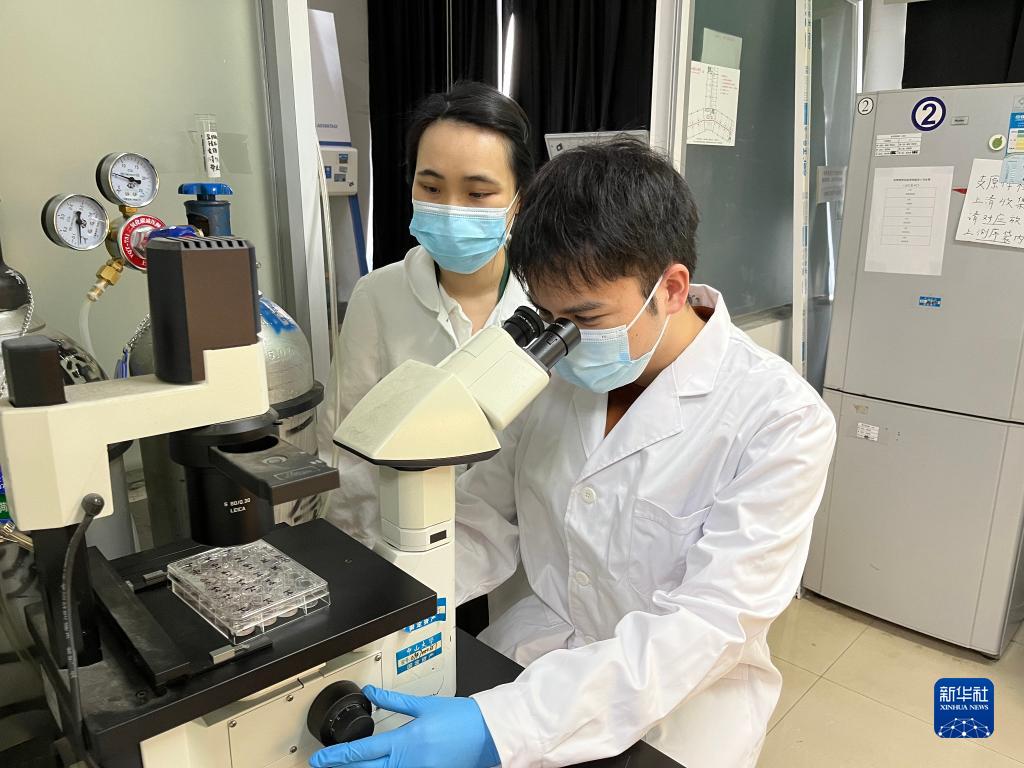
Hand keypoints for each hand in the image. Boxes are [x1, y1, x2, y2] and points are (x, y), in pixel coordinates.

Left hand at [309, 685, 499, 767]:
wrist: (489, 733)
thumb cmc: (462, 718)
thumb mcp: (425, 705)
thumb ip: (394, 700)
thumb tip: (371, 693)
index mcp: (407, 740)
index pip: (363, 751)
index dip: (338, 756)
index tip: (321, 759)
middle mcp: (410, 762)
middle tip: (324, 766)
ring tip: (348, 767)